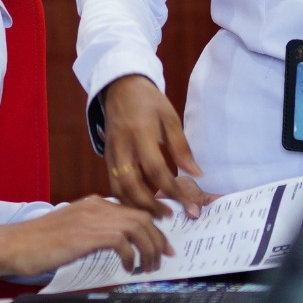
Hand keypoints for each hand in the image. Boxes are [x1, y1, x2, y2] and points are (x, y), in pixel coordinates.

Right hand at [0, 198, 173, 277]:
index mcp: (93, 203)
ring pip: (138, 227)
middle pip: (142, 217)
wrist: (14, 245)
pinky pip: (124, 242)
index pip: (133, 210)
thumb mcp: (72, 232)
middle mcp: (96, 206)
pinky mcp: (88, 234)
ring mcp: (93, 218)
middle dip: (158, 239)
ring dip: (149, 249)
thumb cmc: (37, 244)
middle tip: (164, 257)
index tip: (161, 243)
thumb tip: (116, 245)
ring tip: (148, 267)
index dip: (152, 227)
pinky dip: (131, 256)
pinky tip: (127, 268)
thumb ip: (93, 232)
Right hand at [101, 74, 210, 216]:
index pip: (156, 170)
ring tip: (155, 215)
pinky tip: (140, 205)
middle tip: (169, 216)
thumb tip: (197, 173)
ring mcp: (111, 153)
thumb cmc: (148, 101)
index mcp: (140, 134)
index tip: (187, 204)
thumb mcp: (170, 117)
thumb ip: (181, 147)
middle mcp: (122, 146)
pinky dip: (125, 199)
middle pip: (132, 185)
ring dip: (136, 206)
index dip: (172, 190)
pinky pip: (113, 184)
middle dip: (150, 205)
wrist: (120, 86)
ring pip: (118, 188)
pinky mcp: (106, 157)